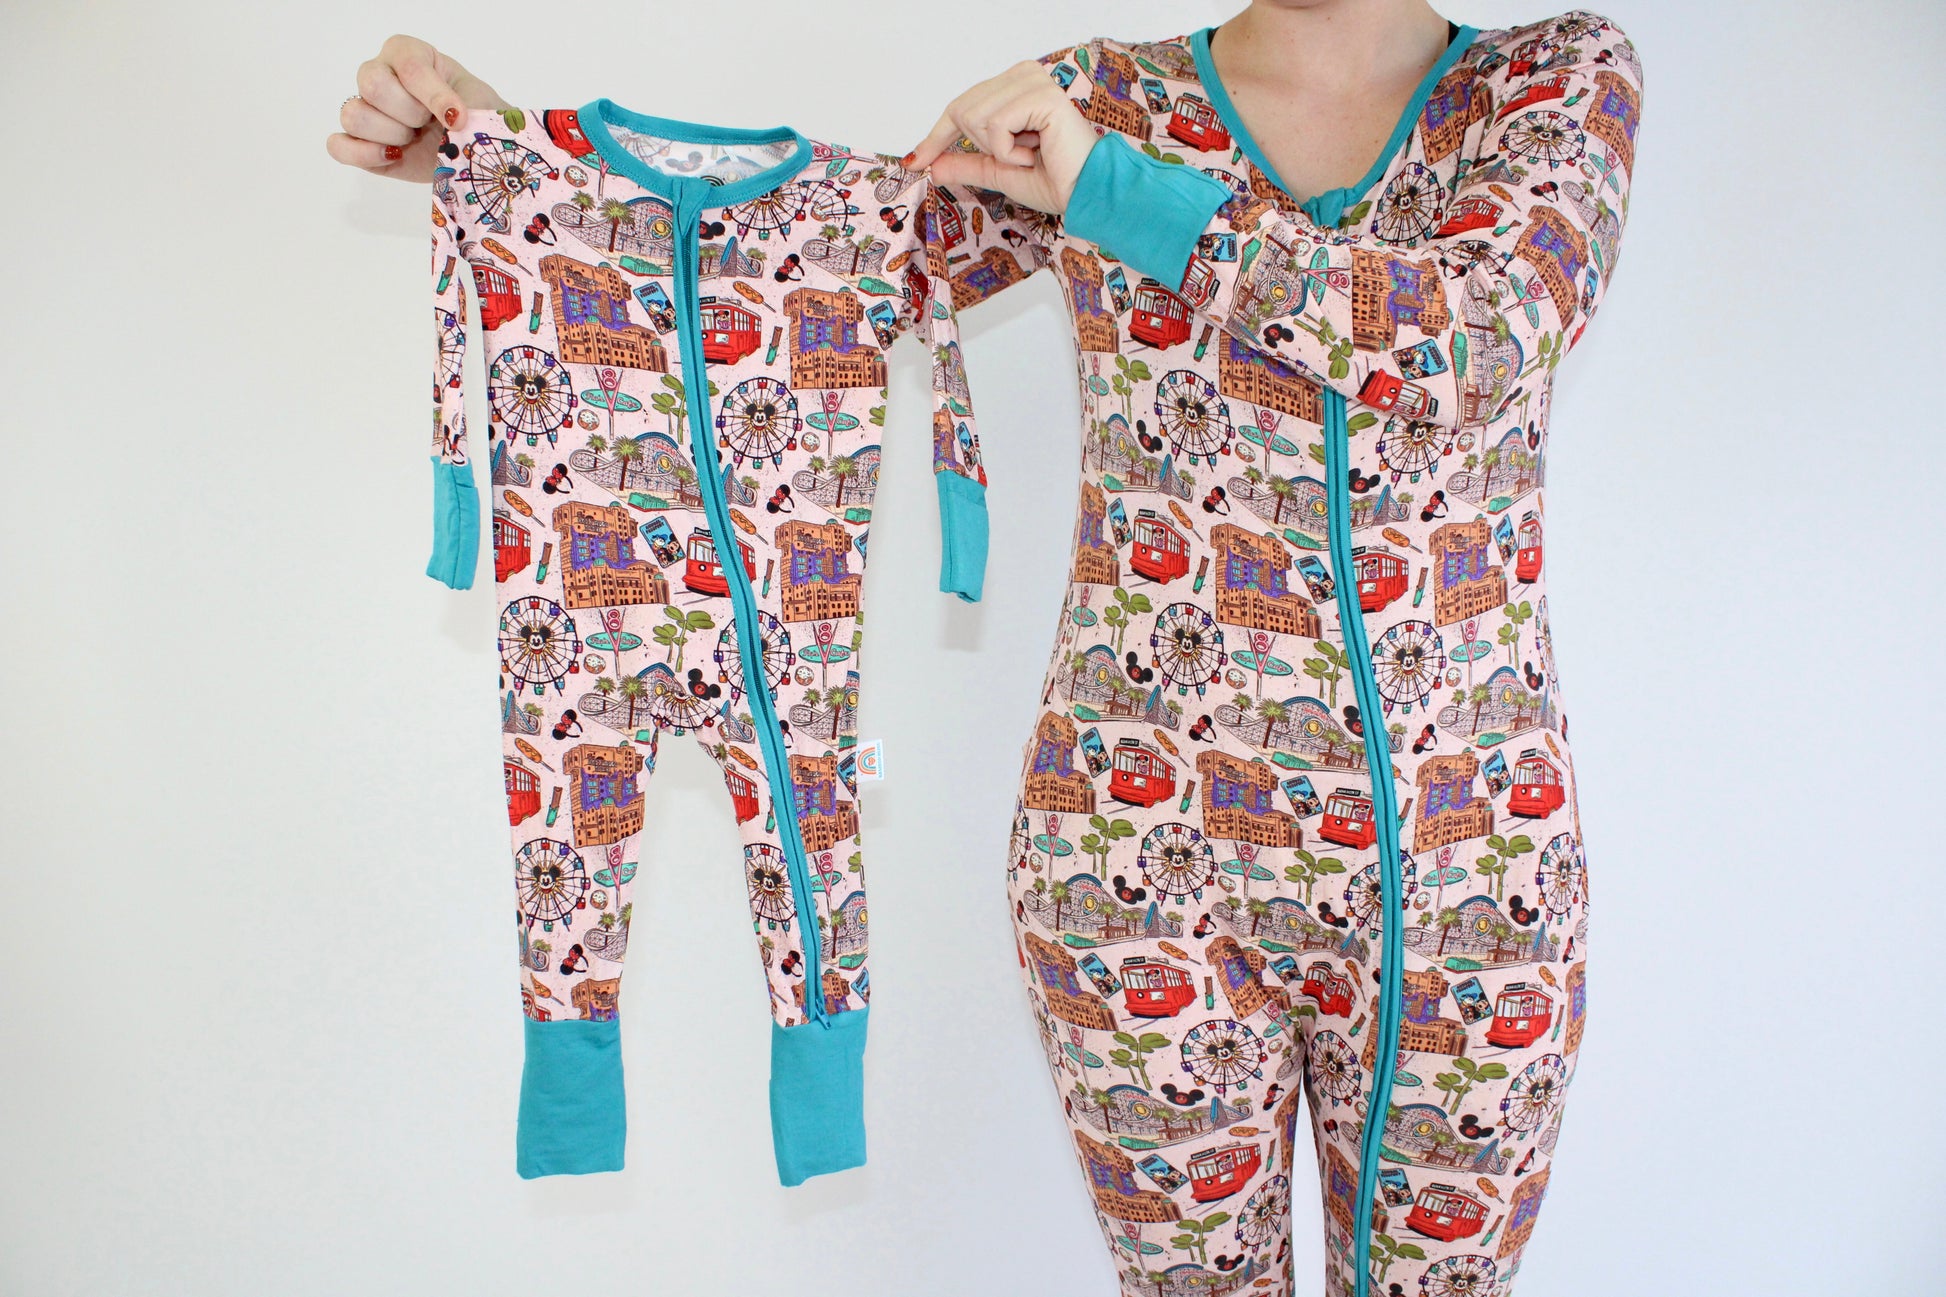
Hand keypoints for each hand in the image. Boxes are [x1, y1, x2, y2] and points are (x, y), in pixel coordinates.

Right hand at [324, 34, 509, 182]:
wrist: (475, 150)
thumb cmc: (476, 117)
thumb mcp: (479, 101)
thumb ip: (463, 102)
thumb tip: (451, 121)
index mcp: (407, 53)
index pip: (408, 65)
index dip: (433, 95)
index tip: (458, 118)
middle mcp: (379, 74)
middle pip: (372, 85)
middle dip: (409, 113)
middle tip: (428, 123)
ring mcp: (365, 109)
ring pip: (353, 115)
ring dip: (392, 134)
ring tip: (414, 138)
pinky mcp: (360, 143)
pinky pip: (338, 146)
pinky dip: (364, 154)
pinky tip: (394, 156)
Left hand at [904, 58, 1098, 216]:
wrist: (1084, 194)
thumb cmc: (1054, 181)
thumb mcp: (998, 171)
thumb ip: (966, 163)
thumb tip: (930, 165)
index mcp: (1014, 86)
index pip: (961, 107)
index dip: (936, 137)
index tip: (915, 161)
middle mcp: (1022, 75)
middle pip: (962, 110)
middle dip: (983, 145)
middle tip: (1021, 155)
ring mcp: (1032, 81)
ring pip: (975, 116)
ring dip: (999, 150)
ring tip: (1032, 152)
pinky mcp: (1041, 95)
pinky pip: (995, 125)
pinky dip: (1009, 150)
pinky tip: (1036, 150)